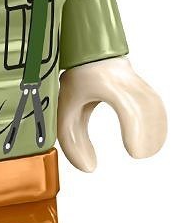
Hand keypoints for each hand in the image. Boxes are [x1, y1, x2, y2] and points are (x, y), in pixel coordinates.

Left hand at [58, 56, 166, 171]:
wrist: (88, 54)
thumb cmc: (77, 80)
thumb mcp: (66, 110)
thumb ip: (72, 141)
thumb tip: (89, 168)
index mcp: (99, 78)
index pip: (125, 103)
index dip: (134, 129)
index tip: (133, 152)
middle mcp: (121, 74)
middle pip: (145, 103)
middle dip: (147, 133)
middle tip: (141, 155)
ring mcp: (134, 76)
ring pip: (153, 102)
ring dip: (154, 128)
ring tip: (148, 151)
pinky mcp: (141, 82)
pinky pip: (154, 102)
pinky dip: (156, 121)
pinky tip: (153, 138)